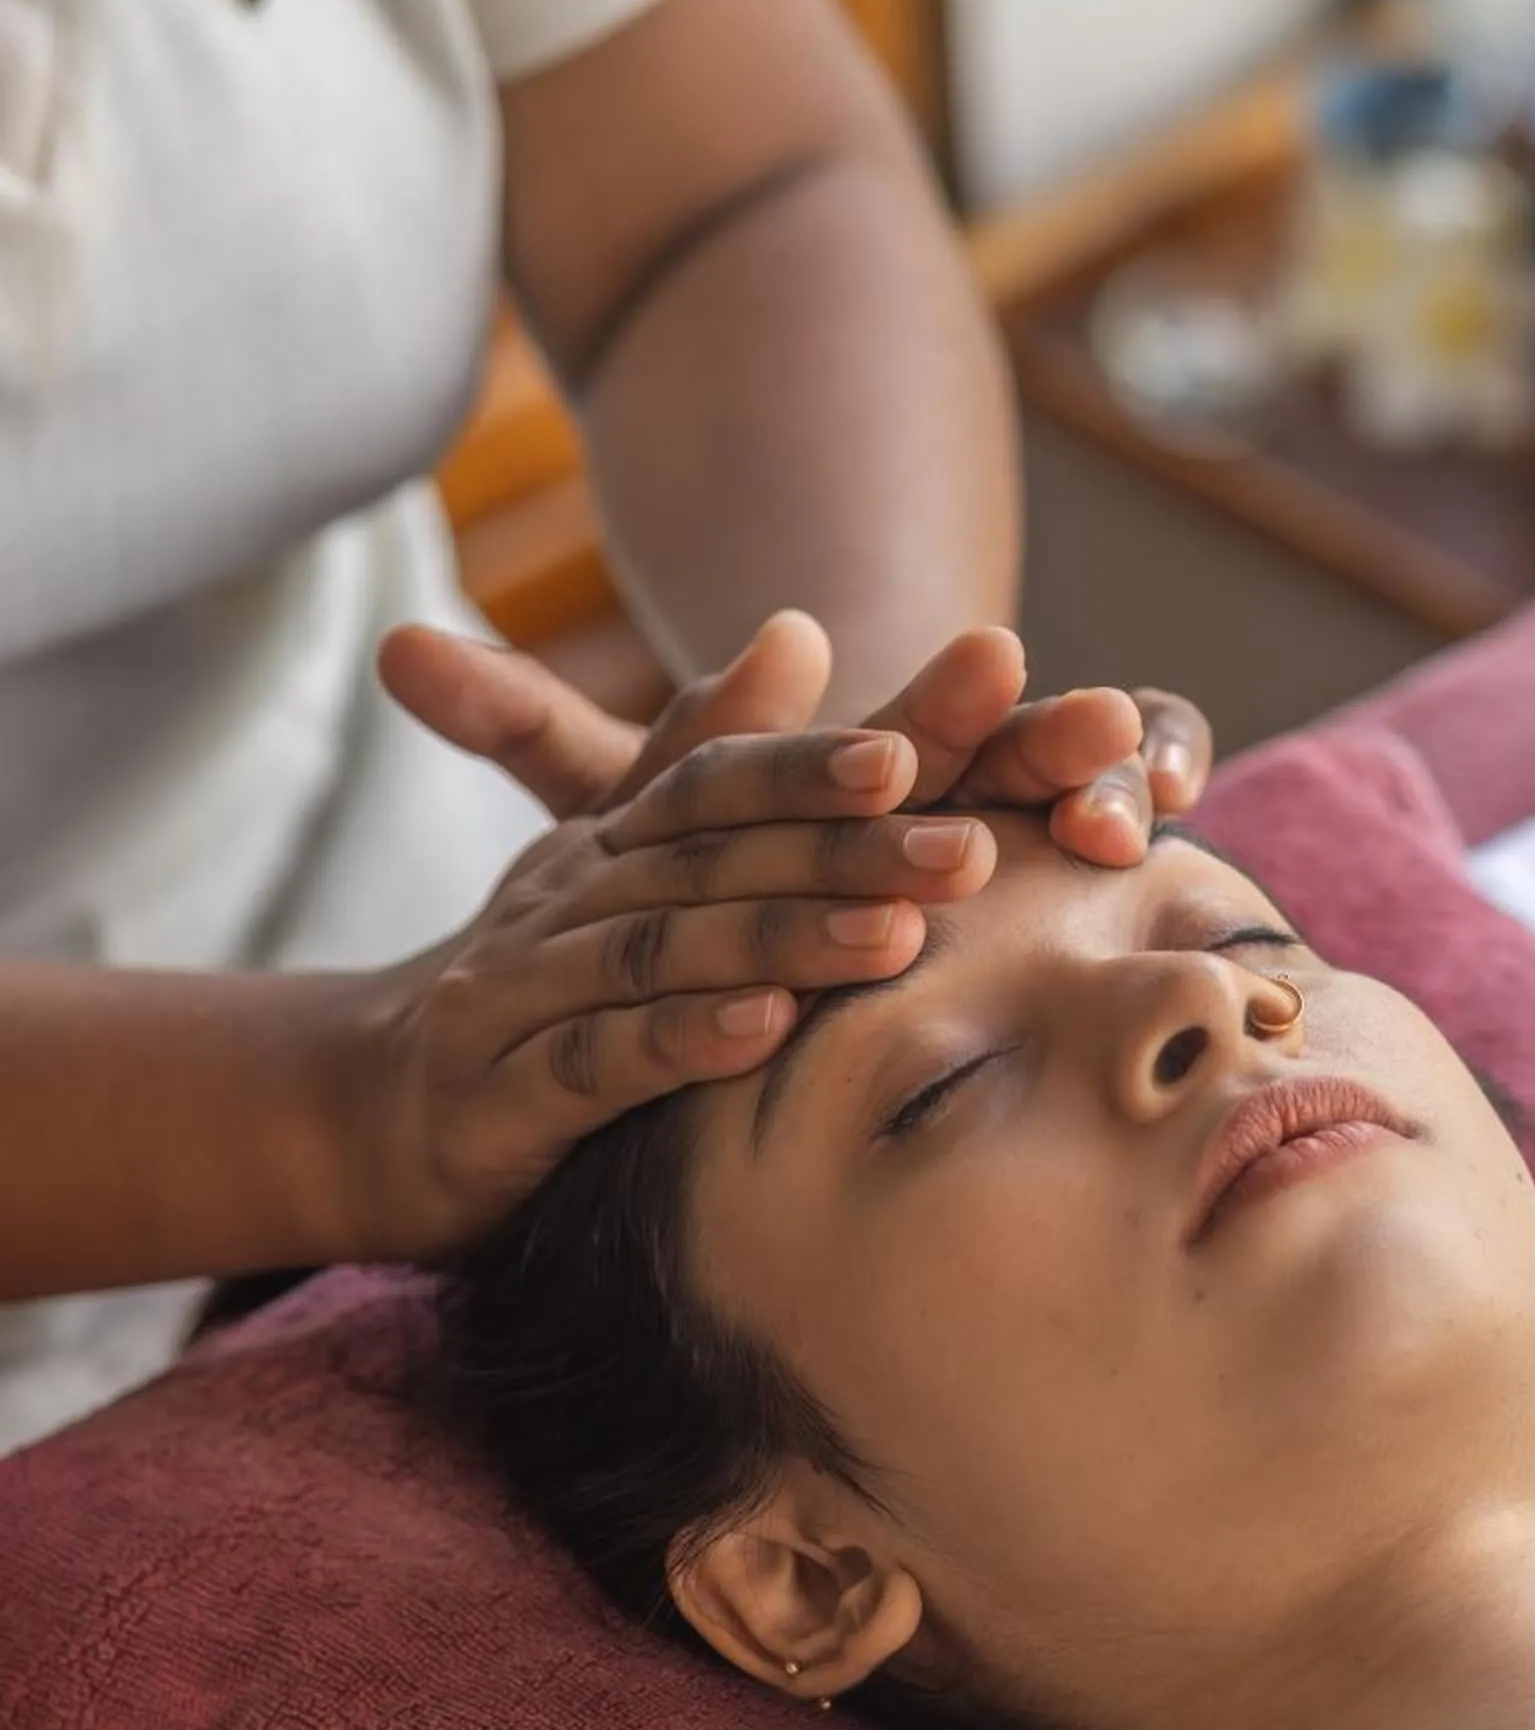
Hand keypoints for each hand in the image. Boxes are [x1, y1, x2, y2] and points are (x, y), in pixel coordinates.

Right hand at [355, 616, 1212, 1250]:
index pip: (722, 781)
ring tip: (897, 936)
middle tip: (969, 850)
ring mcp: (521, 990)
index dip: (818, 760)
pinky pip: (596, 1063)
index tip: (921, 751)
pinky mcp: (497, 1094)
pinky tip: (765, 1037)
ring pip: (661, 951)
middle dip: (846, 851)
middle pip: (714, 860)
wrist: (369, 1103)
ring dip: (782, 939)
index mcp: (610, 837)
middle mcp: (564, 895)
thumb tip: (800, 626)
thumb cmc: (538, 977)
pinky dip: (679, 1044)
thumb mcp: (618, 854)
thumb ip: (705, 749)